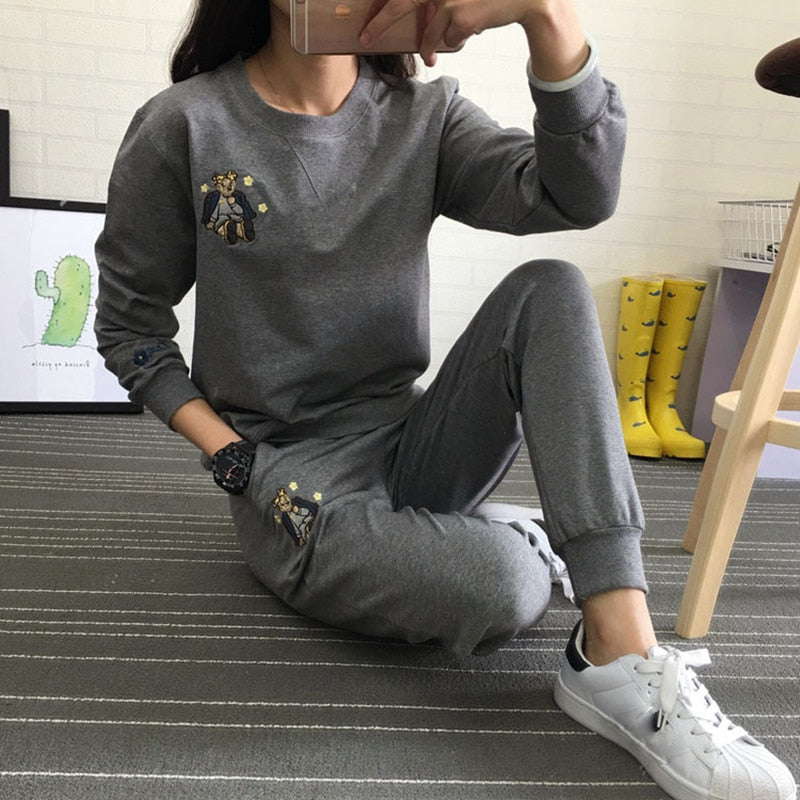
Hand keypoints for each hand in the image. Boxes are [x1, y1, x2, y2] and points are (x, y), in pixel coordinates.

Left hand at [360, 0, 582, 70]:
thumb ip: (440, 4)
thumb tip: (427, 27)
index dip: (383, 11)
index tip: (366, 25)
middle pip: (399, 4)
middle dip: (379, 23)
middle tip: (366, 39)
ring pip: (430, 33)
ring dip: (431, 47)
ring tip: (434, 57)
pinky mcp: (457, 17)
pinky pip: (449, 39)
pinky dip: (459, 39)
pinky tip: (475, 27)